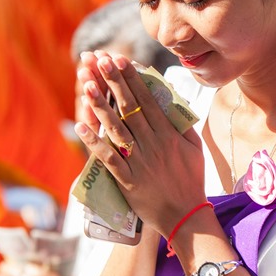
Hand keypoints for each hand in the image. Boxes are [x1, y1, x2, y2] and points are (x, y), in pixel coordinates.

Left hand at [74, 53, 206, 236]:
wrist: (185, 216)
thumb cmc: (191, 180)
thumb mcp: (195, 148)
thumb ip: (182, 123)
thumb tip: (172, 100)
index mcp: (168, 134)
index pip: (147, 100)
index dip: (132, 78)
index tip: (120, 59)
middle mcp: (152, 144)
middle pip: (129, 108)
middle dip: (113, 82)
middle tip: (100, 60)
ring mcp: (139, 162)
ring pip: (117, 128)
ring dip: (100, 105)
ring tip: (86, 84)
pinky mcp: (127, 180)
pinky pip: (108, 158)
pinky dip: (94, 141)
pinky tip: (80, 125)